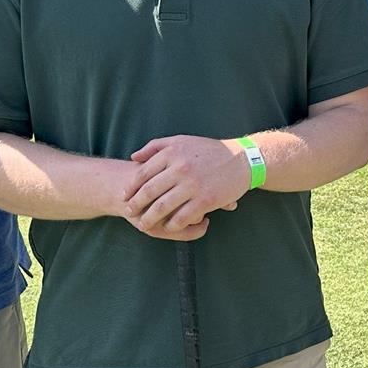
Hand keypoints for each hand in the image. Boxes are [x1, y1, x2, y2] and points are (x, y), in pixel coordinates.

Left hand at [124, 135, 247, 237]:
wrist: (242, 160)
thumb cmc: (209, 151)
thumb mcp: (182, 141)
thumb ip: (156, 146)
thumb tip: (134, 157)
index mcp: (173, 153)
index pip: (143, 173)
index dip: (131, 187)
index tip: (125, 196)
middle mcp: (181, 168)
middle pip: (149, 192)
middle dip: (136, 205)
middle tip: (129, 212)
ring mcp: (193, 185)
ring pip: (162, 207)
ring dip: (149, 219)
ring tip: (143, 224)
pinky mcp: (206, 200)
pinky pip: (182, 217)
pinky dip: (172, 224)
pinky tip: (169, 226)